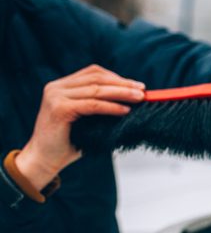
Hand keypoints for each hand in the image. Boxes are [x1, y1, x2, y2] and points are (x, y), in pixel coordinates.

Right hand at [16, 65, 144, 189]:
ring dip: (121, 93)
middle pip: (96, 78)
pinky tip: (125, 110)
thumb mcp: (86, 118)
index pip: (93, 73)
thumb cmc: (69, 142)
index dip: (117, 78)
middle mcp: (56, 87)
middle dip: (123, 84)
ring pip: (96, 90)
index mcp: (61, 86)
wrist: (45, 159)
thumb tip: (132, 99)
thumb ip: (100, 105)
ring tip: (139, 99)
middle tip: (143, 91)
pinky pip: (93, 105)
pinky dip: (111, 107)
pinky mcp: (59, 108)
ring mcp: (56, 96)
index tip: (137, 85)